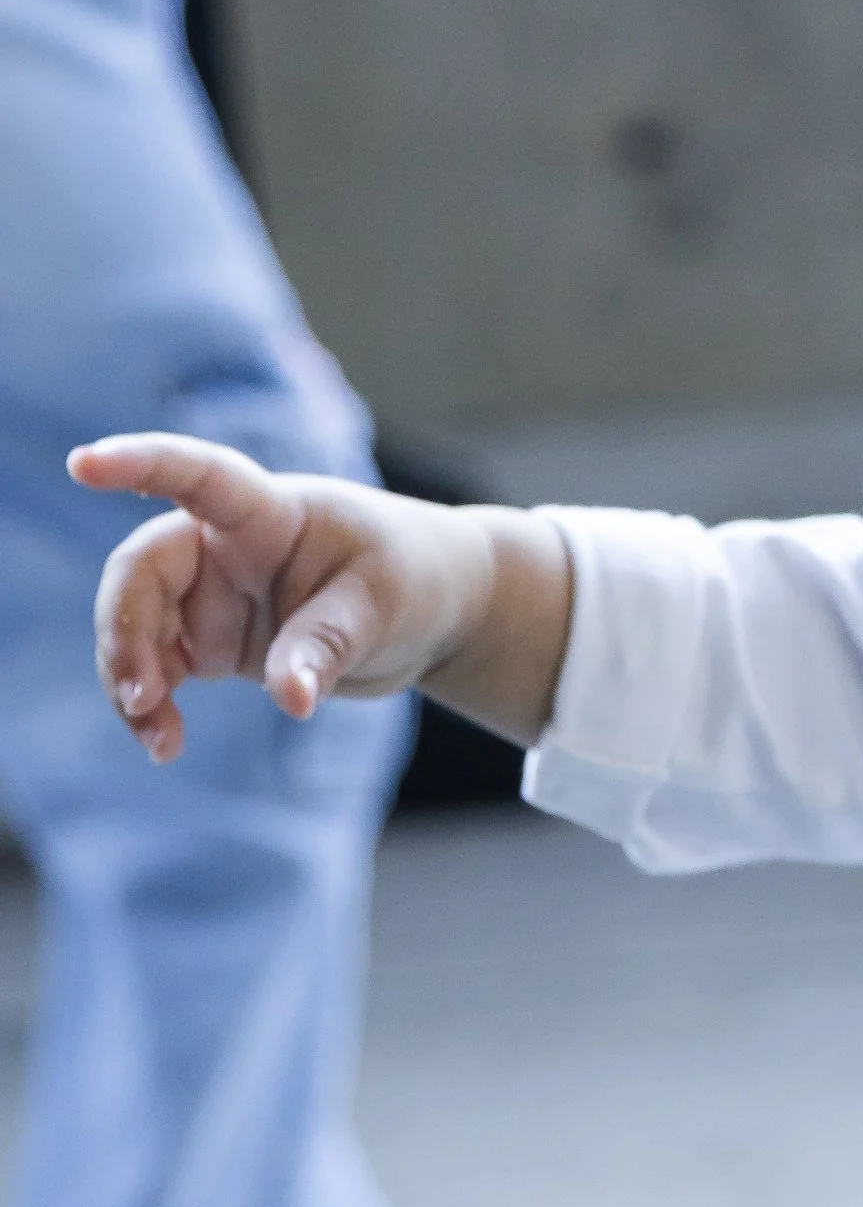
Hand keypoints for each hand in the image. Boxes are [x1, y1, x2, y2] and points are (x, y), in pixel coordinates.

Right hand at [71, 434, 531, 761]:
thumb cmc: (414, 579)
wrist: (433, 612)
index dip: (140, 463)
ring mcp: (213, 594)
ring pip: (137, 626)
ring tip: (159, 740)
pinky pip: (158, 669)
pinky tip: (164, 743)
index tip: (85, 463)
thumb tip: (290, 699)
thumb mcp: (382, 607)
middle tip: (144, 695)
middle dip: (125, 629)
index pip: (197, 475)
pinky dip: (150, 706)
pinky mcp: (213, 642)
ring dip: (132, 680)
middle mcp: (225, 546)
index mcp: (269, 511)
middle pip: (143, 570)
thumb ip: (325, 646)